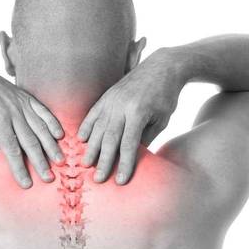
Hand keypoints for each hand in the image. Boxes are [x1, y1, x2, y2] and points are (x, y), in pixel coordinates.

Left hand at [0, 58, 63, 187]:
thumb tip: (7, 156)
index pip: (12, 150)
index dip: (20, 168)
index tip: (26, 184)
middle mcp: (12, 112)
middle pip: (30, 141)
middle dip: (40, 162)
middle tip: (49, 178)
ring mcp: (21, 103)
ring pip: (40, 127)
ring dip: (51, 145)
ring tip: (60, 160)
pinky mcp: (25, 96)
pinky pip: (43, 110)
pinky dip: (52, 122)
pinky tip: (60, 135)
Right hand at [78, 48, 183, 183]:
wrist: (162, 66)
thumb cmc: (166, 97)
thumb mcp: (161, 120)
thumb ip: (146, 138)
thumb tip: (132, 158)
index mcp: (138, 112)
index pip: (128, 144)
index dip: (124, 164)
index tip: (121, 182)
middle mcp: (121, 106)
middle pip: (109, 139)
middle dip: (104, 161)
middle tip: (98, 180)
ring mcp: (111, 100)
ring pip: (98, 128)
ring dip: (91, 148)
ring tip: (86, 165)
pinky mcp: (106, 96)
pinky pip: (93, 114)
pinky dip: (86, 128)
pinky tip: (82, 141)